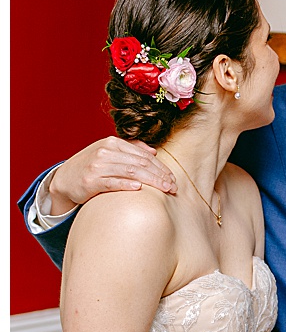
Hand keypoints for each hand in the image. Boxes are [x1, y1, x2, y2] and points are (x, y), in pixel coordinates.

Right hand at [45, 137, 176, 213]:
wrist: (65, 179)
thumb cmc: (92, 167)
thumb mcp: (109, 153)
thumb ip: (130, 150)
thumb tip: (153, 151)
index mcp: (112, 143)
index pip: (144, 155)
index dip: (161, 167)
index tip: (173, 178)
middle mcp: (105, 151)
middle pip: (141, 163)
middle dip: (160, 175)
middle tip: (174, 187)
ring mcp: (97, 166)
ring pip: (131, 172)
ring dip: (152, 181)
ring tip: (165, 189)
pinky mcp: (90, 180)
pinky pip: (112, 182)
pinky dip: (127, 184)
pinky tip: (139, 188)